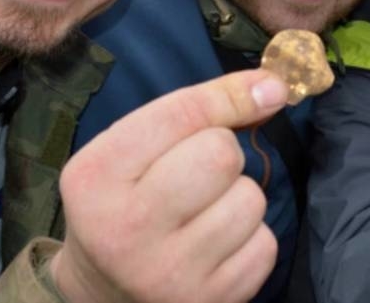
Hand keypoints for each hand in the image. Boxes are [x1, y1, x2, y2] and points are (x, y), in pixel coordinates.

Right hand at [49, 70, 289, 302]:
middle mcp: (126, 229)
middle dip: (224, 152)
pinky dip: (251, 237)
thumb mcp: (131, 149)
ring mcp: (168, 274)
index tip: (269, 87)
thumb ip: (195, 110)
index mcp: (96, 177)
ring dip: (239, 196)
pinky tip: (217, 244)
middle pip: (221, 155)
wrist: (105, 293)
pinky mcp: (207, 302)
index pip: (182, 115)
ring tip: (204, 212)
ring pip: (250, 199)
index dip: (234, 94)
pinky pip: (264, 245)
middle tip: (201, 172)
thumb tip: (273, 87)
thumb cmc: (123, 202)